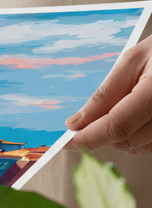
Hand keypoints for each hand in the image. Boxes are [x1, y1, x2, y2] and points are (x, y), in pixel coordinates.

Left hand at [65, 35, 151, 152]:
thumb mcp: (132, 61)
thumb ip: (105, 94)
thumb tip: (77, 122)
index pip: (117, 126)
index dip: (89, 137)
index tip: (66, 142)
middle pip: (127, 140)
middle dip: (100, 134)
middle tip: (86, 120)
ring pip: (139, 146)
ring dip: (119, 136)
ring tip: (117, 109)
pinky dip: (136, 136)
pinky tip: (133, 117)